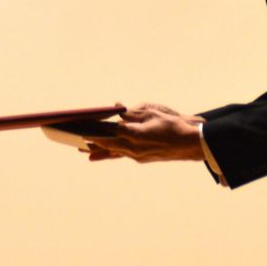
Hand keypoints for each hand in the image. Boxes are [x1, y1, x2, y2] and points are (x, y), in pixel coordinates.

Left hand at [85, 102, 204, 162]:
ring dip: (98, 149)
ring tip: (83, 150)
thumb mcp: (152, 112)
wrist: (191, 143)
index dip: (93, 128)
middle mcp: (133, 148)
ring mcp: (137, 155)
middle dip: (91, 139)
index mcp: (134, 134)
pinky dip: (110, 153)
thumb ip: (132, 112)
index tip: (80, 126)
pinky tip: (101, 155)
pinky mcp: (141, 158)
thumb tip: (116, 107)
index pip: (108, 130)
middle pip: (106, 143)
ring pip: (113, 151)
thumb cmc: (173, 124)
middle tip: (75, 138)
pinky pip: (121, 155)